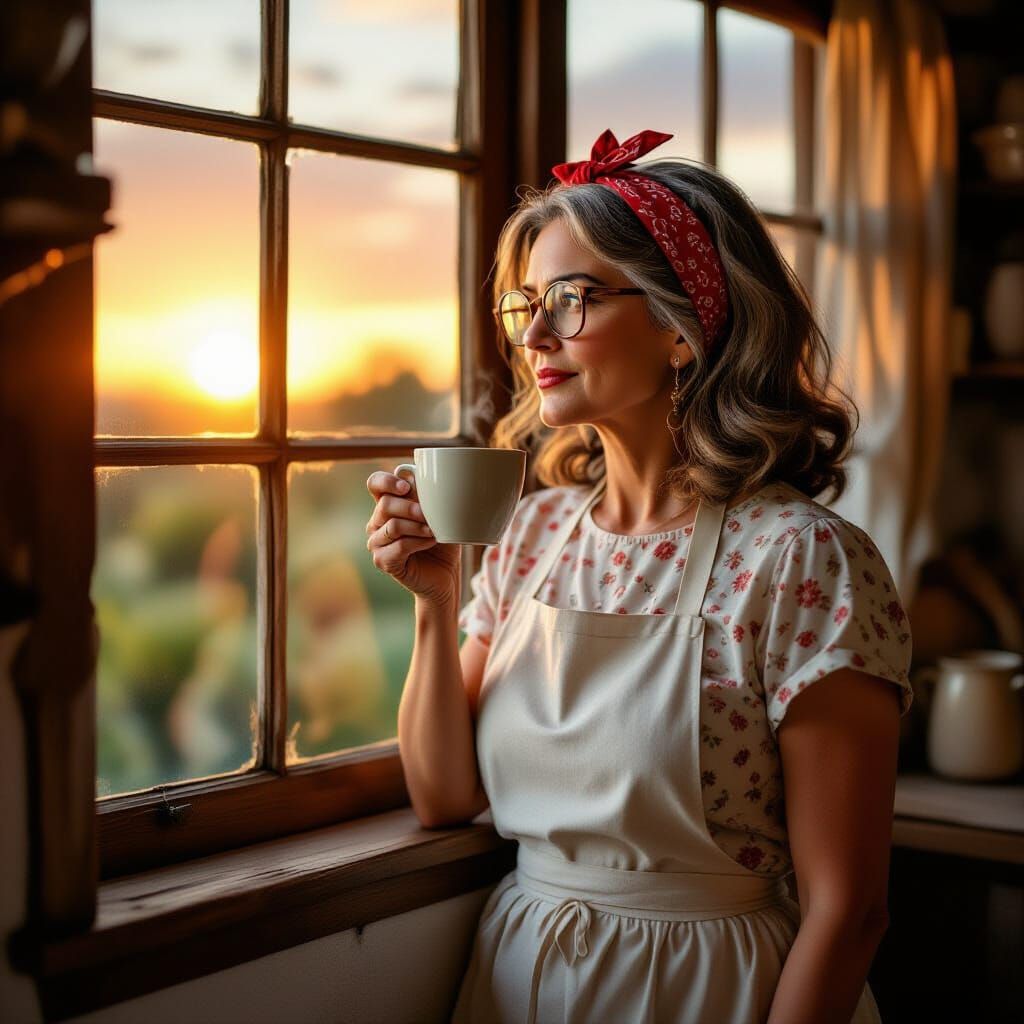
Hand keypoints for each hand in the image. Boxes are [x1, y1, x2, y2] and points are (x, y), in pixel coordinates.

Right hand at [365, 471, 461, 606]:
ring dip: (416, 526)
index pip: (375, 484)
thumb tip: (423, 476)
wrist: (445, 575)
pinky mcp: (382, 561)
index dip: (386, 481)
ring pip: (392, 525)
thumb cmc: (442, 541)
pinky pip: (397, 546)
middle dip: (410, 507)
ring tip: (433, 530)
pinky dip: (417, 543)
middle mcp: (377, 522)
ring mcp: (377, 542)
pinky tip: (430, 541)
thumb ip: (429, 497)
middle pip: (385, 504)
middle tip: (428, 515)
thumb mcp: (439, 515)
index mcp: (388, 505)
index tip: (406, 487)